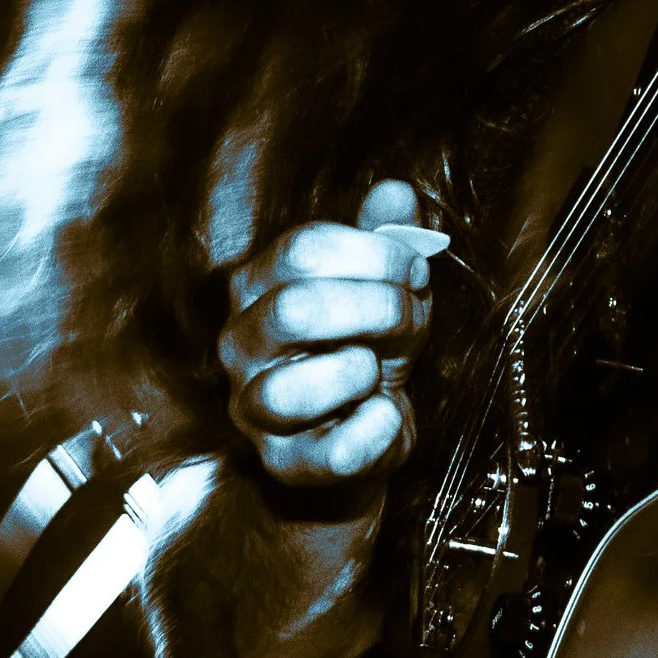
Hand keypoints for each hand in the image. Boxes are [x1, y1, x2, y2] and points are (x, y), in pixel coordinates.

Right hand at [220, 179, 431, 488]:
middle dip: (375, 306)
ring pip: (286, 391)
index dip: (373, 253)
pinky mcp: (290, 465)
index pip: (301, 249)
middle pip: (292, 309)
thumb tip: (394, 192)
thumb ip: (384, 236)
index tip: (415, 269)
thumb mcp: (380, 283)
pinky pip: (332, 452)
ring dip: (358, 370)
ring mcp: (257, 411)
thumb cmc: (365, 344)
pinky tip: (386, 410)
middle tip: (410, 312)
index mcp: (259, 290)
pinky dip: (374, 429)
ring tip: (379, 368)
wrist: (364, 431)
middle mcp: (242, 348)